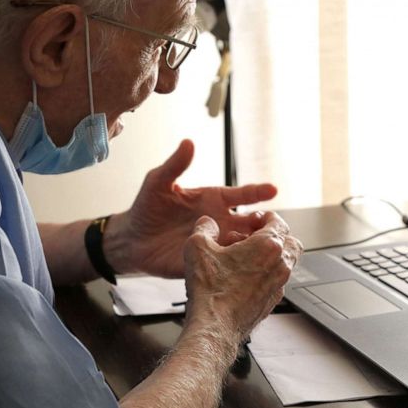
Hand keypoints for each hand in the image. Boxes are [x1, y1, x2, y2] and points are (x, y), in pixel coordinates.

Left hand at [106, 139, 278, 277]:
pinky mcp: (207, 262)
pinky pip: (227, 265)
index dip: (258, 192)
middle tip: (275, 224)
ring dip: (254, 245)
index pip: (242, 196)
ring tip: (260, 245)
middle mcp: (220, 221)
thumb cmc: (147, 207)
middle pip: (252, 223)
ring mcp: (216, 243)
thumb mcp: (158, 182)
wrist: (132, 239)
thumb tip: (188, 142)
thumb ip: (175, 164)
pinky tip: (239, 264)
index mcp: (213, 200)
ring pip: (245, 245)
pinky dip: (236, 264)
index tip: (273, 189)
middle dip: (267, 223)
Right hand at [182, 212, 302, 339]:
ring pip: (286, 263)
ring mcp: (278, 285)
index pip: (279, 222)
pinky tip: (243, 277)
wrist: (215, 325)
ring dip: (271, 256)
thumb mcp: (197, 248)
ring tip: (246, 257)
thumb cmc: (211, 291)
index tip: (256, 219)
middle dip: (276, 236)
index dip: (266, 217)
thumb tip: (207, 223)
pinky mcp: (272, 301)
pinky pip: (276, 281)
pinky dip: (266, 275)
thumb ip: (204, 228)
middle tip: (256, 236)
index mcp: (268, 246)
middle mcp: (279, 265)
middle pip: (291, 242)